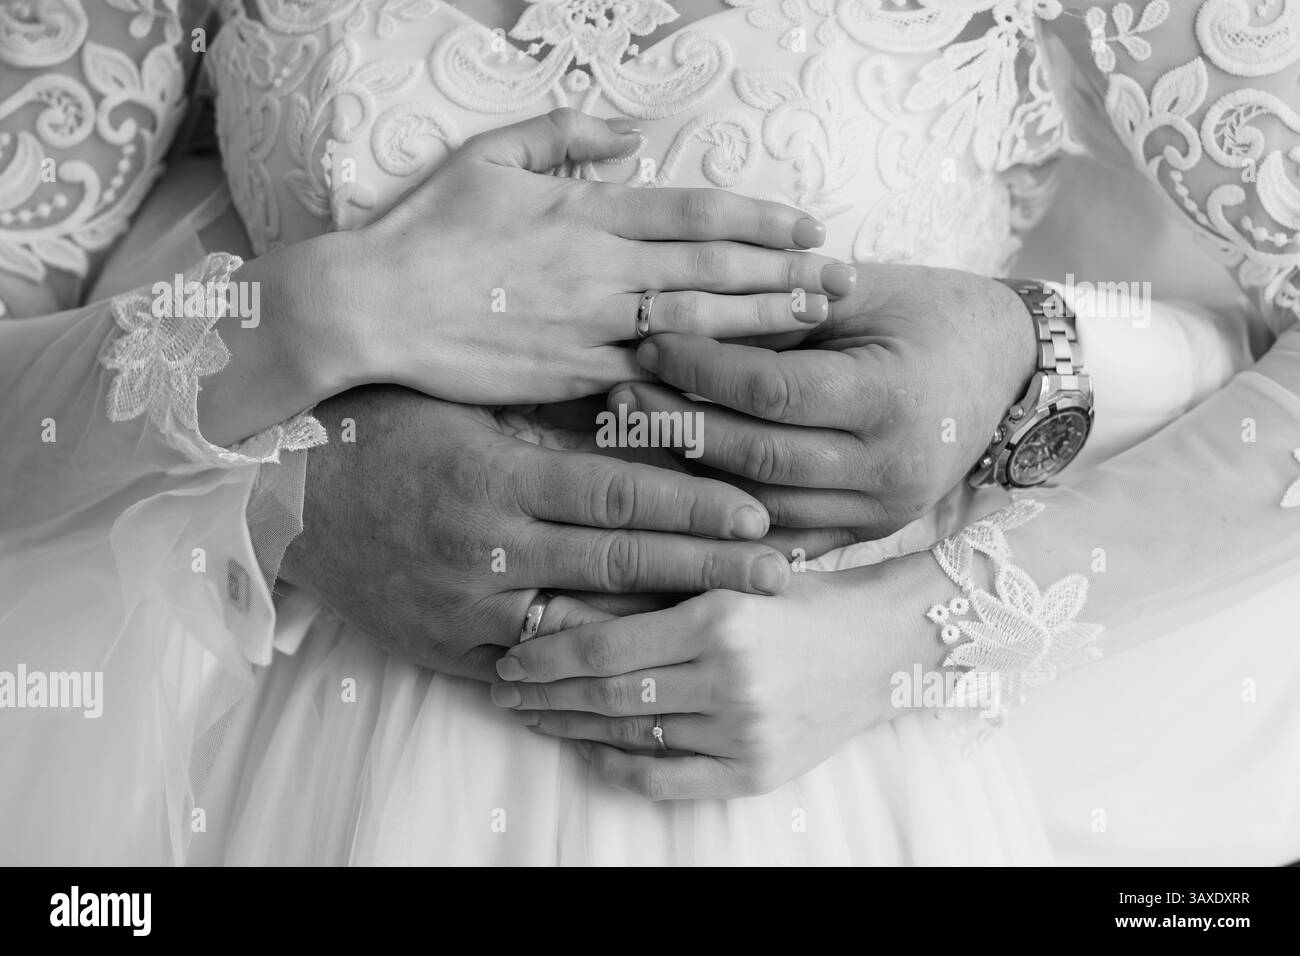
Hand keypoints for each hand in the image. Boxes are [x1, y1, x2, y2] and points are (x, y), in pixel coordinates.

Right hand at [279, 387, 793, 680]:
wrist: (281, 496)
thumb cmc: (378, 430)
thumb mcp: (464, 405)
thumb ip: (549, 415)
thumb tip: (646, 402)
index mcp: (496, 473)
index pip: (619, 493)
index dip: (695, 506)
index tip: (759, 514)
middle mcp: (488, 545)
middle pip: (621, 562)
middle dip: (708, 569)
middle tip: (781, 574)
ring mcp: (466, 607)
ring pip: (587, 623)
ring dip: (664, 621)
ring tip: (730, 619)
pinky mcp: (447, 649)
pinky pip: (532, 665)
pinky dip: (590, 664)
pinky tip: (647, 663)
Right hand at [341, 108, 856, 404]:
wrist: (373, 307)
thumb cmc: (426, 230)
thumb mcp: (488, 157)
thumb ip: (562, 135)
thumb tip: (628, 135)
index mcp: (585, 211)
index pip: (694, 211)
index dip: (760, 219)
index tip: (808, 225)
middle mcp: (600, 268)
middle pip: (713, 268)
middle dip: (785, 271)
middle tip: (843, 278)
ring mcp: (590, 326)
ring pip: (696, 323)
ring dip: (762, 323)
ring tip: (815, 321)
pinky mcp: (573, 376)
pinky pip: (650, 376)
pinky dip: (700, 378)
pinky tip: (743, 381)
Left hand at [489, 553, 952, 799]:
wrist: (879, 646)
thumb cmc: (799, 600)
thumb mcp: (729, 578)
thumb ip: (655, 589)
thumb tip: (562, 605)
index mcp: (717, 619)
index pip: (604, 647)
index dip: (545, 657)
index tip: (508, 657)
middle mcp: (728, 678)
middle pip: (607, 695)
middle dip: (543, 694)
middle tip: (502, 689)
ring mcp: (743, 732)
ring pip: (632, 735)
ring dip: (571, 728)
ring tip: (536, 715)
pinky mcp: (756, 771)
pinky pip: (668, 779)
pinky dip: (620, 766)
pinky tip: (589, 752)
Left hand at [613, 265, 1036, 536]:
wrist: (1008, 368)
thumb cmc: (930, 313)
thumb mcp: (862, 292)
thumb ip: (779, 310)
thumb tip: (679, 319)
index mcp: (889, 398)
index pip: (771, 391)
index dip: (701, 369)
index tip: (650, 343)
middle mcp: (887, 469)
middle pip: (758, 457)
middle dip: (679, 425)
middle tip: (622, 395)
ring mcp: (881, 512)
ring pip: (763, 508)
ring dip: (692, 478)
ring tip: (639, 440)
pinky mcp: (868, 533)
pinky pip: (785, 538)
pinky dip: (730, 521)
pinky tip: (680, 495)